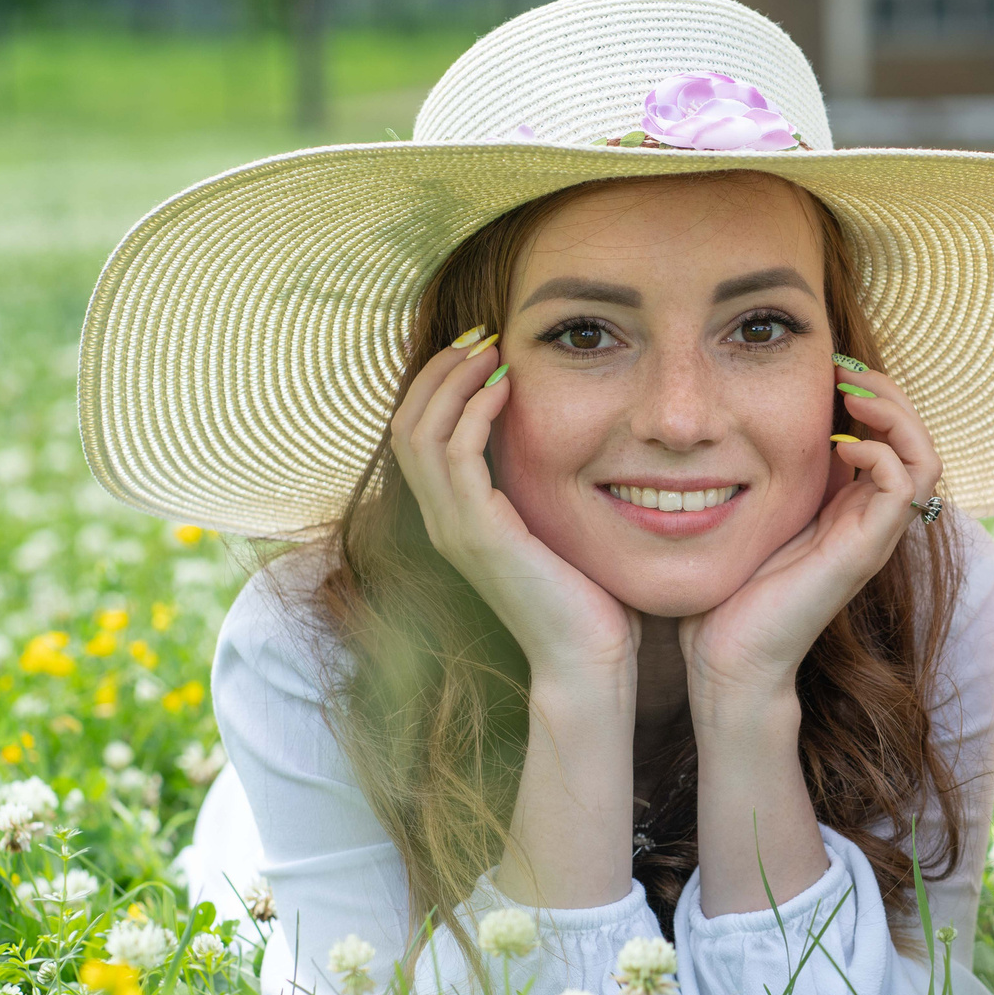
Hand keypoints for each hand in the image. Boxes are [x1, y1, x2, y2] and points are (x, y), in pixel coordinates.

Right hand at [387, 330, 636, 693]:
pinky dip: (474, 413)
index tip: (480, 348)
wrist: (586, 660)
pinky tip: (506, 389)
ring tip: (491, 350)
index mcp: (454, 517)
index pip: (418, 434)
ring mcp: (454, 528)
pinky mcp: (479, 534)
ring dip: (453, 381)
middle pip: (406, 423)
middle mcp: (442, 521)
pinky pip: (456, 456)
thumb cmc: (585, 598)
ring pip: (421, 432)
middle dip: (438, 370)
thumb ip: (540, 486)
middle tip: (481, 335)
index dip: (439, 385)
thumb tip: (568, 439)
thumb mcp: (555, 527)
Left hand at [679, 361, 942, 711]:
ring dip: (897, 416)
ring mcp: (873, 536)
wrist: (727, 655)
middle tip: (848, 372)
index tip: (833, 369)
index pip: (894, 437)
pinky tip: (842, 446)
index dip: (874, 395)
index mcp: (851, 506)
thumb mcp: (756, 510)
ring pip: (925, 459)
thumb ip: (772, 471)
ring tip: (855, 397)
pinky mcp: (864, 552)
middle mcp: (872, 519)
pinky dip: (882, 454)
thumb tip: (754, 416)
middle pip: (919, 441)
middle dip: (890, 395)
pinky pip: (903, 488)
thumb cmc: (732, 587)